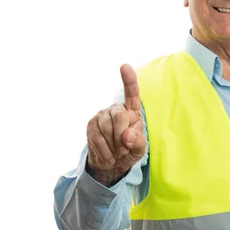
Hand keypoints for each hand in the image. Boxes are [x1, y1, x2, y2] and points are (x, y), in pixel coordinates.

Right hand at [85, 64, 145, 186]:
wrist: (111, 163)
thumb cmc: (129, 150)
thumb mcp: (139, 149)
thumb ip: (138, 142)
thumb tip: (127, 135)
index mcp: (132, 110)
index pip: (132, 93)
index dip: (129, 80)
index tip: (125, 66)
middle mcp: (116, 109)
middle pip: (119, 116)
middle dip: (122, 136)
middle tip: (124, 150)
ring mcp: (102, 116)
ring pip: (105, 128)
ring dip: (113, 146)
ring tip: (117, 153)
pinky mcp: (90, 125)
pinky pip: (96, 137)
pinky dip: (104, 151)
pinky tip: (109, 156)